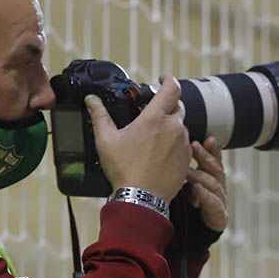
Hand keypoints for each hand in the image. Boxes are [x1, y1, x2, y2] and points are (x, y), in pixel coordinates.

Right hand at [85, 74, 190, 201]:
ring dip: (169, 127)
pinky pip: (183, 144)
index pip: (172, 88)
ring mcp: (183, 144)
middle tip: (151, 114)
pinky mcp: (187, 159)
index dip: (169, 79)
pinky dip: (174, 143)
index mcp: (155, 118)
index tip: (162, 79)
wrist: (142, 199)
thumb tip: (91, 99)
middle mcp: (174, 127)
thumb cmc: (124, 169)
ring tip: (152, 138)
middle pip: (177, 106)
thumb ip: (100, 115)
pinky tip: (159, 154)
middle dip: (166, 106)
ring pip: (180, 126)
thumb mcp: (106, 140)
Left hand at [185, 137, 227, 231]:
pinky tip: (196, 189)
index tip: (207, 138)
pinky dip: (206, 195)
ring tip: (187, 170)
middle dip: (206, 157)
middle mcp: (217, 190)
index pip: (214, 161)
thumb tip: (163, 147)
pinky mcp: (220, 218)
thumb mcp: (176, 185)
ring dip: (201, 175)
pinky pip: (215, 204)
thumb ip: (177, 170)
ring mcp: (220, 203)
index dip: (213, 150)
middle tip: (193, 147)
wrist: (184, 239)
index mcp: (209, 180)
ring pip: (216, 185)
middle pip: (216, 169)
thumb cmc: (179, 209)